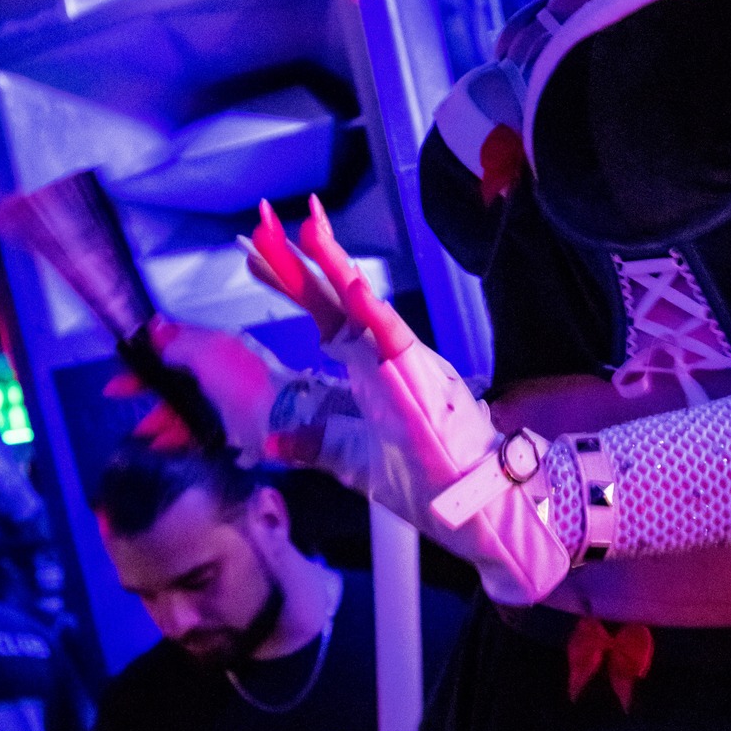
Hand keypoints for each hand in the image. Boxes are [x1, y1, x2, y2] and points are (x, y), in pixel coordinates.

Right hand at [106, 318, 284, 460]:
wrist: (280, 420)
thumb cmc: (240, 381)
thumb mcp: (206, 353)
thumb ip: (179, 343)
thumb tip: (155, 325)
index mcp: (213, 348)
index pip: (173, 345)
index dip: (145, 354)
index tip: (120, 367)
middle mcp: (216, 372)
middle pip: (172, 379)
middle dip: (145, 388)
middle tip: (116, 395)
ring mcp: (221, 402)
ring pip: (181, 408)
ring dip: (158, 418)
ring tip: (141, 434)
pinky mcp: (226, 429)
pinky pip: (193, 432)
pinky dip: (175, 438)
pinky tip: (160, 447)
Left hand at [249, 197, 570, 606]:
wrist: (475, 512)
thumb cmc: (424, 483)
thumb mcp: (350, 462)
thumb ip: (314, 444)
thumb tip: (274, 441)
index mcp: (368, 366)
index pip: (321, 310)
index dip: (290, 278)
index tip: (255, 245)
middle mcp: (386, 355)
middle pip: (335, 297)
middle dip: (302, 256)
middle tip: (264, 218)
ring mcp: (406, 366)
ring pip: (366, 309)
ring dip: (338, 270)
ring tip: (308, 230)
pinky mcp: (424, 388)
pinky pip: (400, 346)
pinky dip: (379, 319)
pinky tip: (357, 291)